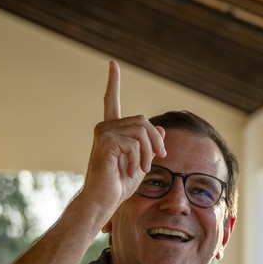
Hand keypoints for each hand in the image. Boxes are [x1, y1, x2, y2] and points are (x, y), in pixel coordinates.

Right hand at [80, 60, 166, 216]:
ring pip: (142, 132)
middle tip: (158, 160)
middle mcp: (105, 127)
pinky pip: (135, 143)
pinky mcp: (105, 141)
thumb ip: (149, 145)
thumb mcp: (141, 162)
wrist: (104, 200)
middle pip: (143, 121)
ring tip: (141, 169)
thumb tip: (159, 127)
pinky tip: (130, 171)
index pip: (112, 101)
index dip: (113, 82)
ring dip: (148, 153)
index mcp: (112, 130)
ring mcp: (103, 132)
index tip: (112, 63)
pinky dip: (139, 159)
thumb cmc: (119, 185)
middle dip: (156, 142)